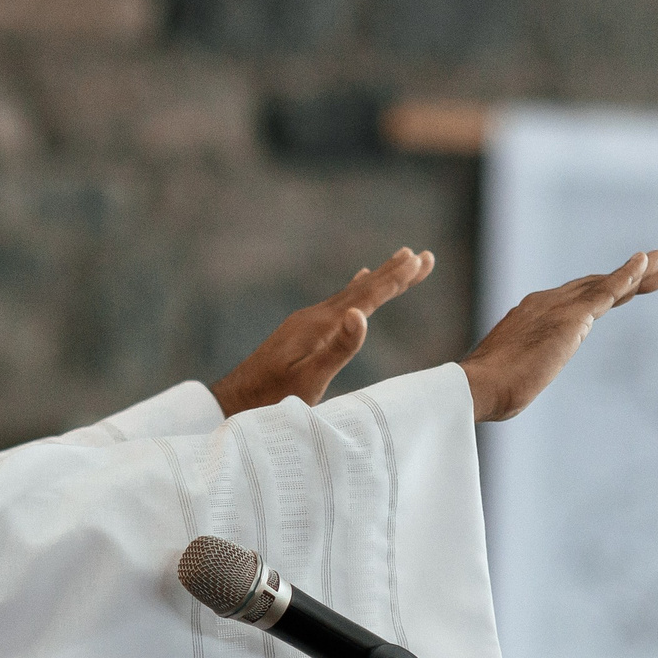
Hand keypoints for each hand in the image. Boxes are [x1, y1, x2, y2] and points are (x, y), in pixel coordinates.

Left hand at [210, 248, 435, 417]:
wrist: (234, 401)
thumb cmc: (272, 397)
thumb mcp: (309, 379)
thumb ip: (338, 349)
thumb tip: (362, 315)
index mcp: (321, 325)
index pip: (367, 297)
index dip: (396, 280)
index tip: (421, 259)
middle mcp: (315, 316)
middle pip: (363, 289)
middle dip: (395, 272)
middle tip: (423, 255)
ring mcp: (307, 322)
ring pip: (352, 294)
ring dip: (378, 279)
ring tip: (399, 261)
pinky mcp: (302, 331)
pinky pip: (338, 303)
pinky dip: (355, 291)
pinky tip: (356, 286)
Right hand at [458, 250, 657, 421]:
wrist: (478, 388)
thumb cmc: (487, 393)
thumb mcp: (510, 378)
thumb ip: (519, 373)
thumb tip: (514, 387)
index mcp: (530, 317)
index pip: (573, 301)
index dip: (601, 293)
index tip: (623, 291)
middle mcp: (545, 303)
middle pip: (593, 287)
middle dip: (624, 278)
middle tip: (653, 267)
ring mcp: (558, 307)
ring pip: (604, 285)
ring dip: (635, 273)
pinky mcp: (572, 317)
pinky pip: (607, 290)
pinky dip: (628, 276)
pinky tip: (646, 265)